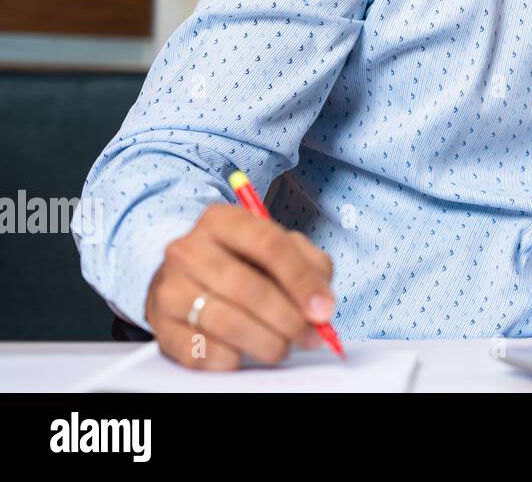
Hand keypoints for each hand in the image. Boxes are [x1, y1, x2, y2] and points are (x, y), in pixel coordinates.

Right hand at [144, 203, 335, 369]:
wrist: (183, 278)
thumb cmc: (241, 262)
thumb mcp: (280, 248)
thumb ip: (309, 267)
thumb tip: (321, 305)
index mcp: (222, 220)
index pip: (268, 245)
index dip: (301, 280)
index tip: (322, 310)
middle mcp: (188, 249)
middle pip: (247, 287)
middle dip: (287, 319)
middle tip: (309, 337)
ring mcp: (169, 287)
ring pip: (226, 322)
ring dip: (265, 342)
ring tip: (283, 348)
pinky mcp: (160, 326)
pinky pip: (201, 350)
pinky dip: (231, 358)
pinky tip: (245, 353)